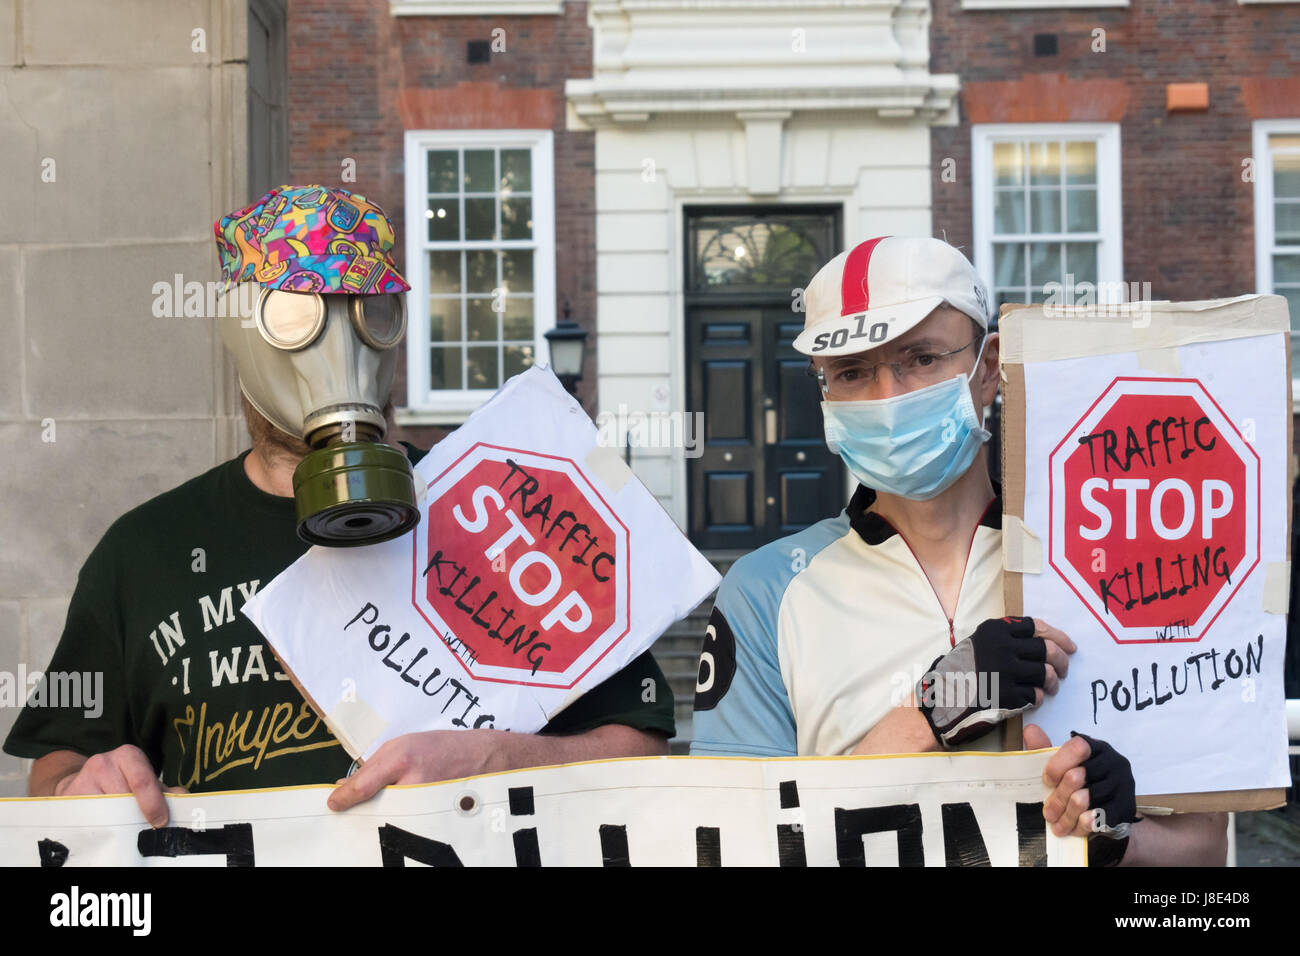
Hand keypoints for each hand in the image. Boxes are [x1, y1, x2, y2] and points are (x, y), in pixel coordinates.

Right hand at [52, 744, 185, 827]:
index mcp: (129, 756)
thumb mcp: (143, 780)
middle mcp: (103, 762)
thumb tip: (183, 799)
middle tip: (144, 831)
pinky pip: (88, 820)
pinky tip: (106, 831)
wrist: (80, 782)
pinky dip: (100, 828)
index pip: (143, 781)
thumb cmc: (120, 783)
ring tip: (124, 831)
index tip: (161, 822)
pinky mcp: (67, 798)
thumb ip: (164, 791)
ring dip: (117, 824)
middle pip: (124, 798)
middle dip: (136, 817)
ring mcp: (82, 779)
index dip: (154, 804)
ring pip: (105, 811)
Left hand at [327, 729, 502, 811]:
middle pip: (375, 809)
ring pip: (391, 822)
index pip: (363, 786)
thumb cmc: (440, 748)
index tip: (333, 805)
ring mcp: (426, 805)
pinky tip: (400, 822)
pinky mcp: (435, 821)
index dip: (344, 798)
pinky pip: (409, 828)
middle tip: (356, 815)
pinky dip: (400, 827)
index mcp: (402, 760)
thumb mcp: (403, 744)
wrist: (483, 758)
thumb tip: (343, 789)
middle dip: (364, 812)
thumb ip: (372, 767)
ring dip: (382, 821)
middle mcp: (413, 783)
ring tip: (384, 815)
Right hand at [917, 616, 1075, 745]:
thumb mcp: (979, 643)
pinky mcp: (1007, 696)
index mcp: (995, 631)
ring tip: (1050, 687)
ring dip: (1052, 682)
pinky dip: (1038, 698)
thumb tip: (1045, 641)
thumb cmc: (960, 671)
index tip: (1070, 646)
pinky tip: (1033, 699)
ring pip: (1045, 673)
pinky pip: (1036, 695)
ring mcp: (1004, 672)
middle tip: (1063, 670)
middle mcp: (1001, 648)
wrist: (941, 699)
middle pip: (1047, 650)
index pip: (1037, 627)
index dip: (1058, 636)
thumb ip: (1006, 639)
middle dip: (1061, 661)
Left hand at [1025, 724, 1136, 838]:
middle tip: (1047, 813)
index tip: (1047, 781)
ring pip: (1084, 800)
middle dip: (1057, 798)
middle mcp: (1113, 762)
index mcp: (1095, 747)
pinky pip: (1098, 817)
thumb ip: (1046, 749)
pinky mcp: (1126, 806)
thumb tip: (1030, 730)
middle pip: (1076, 776)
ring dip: (1066, 816)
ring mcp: (1122, 784)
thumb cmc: (1083, 784)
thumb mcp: (1064, 765)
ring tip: (1056, 825)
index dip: (1057, 764)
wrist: (1111, 811)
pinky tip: (1073, 829)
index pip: (1077, 747)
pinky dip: (1082, 825)